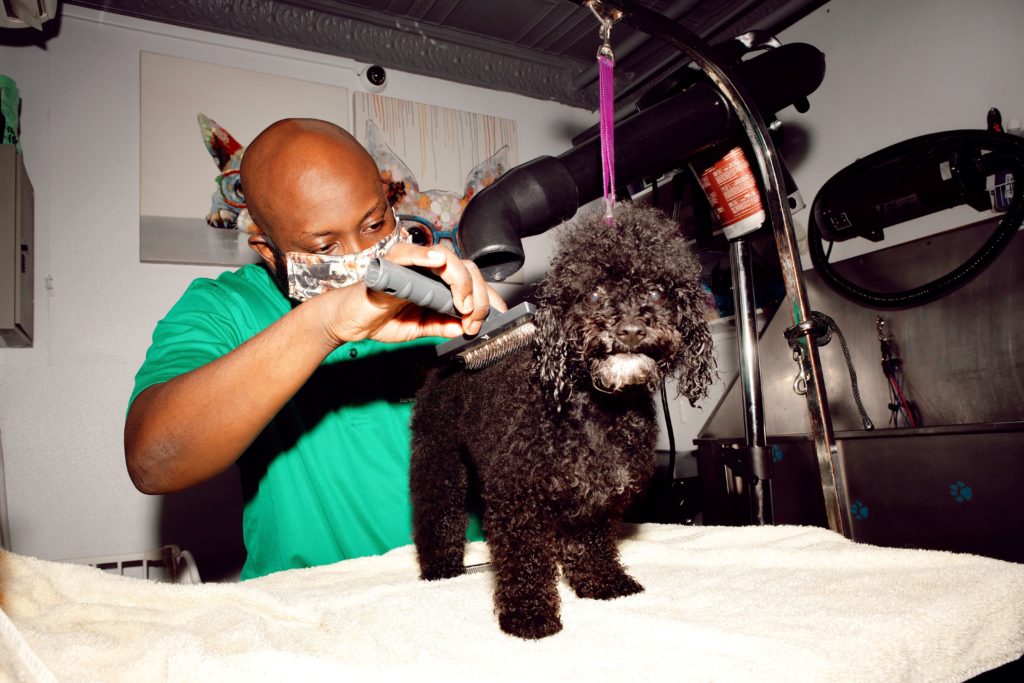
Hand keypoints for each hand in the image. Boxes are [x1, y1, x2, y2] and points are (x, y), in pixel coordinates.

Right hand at [313, 243, 505, 345]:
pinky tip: (438, 262)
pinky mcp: (392, 263)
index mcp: (437, 282)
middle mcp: (428, 268)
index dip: (489, 298)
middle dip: (478, 296)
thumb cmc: (380, 318)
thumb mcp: (419, 328)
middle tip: (473, 319)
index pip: (472, 282)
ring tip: (461, 303)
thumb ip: (441, 326)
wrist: (348, 322)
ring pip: (447, 259)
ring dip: (461, 281)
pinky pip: (410, 253)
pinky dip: (426, 255)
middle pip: (467, 269)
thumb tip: (465, 327)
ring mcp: (412, 263)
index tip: (498, 317)